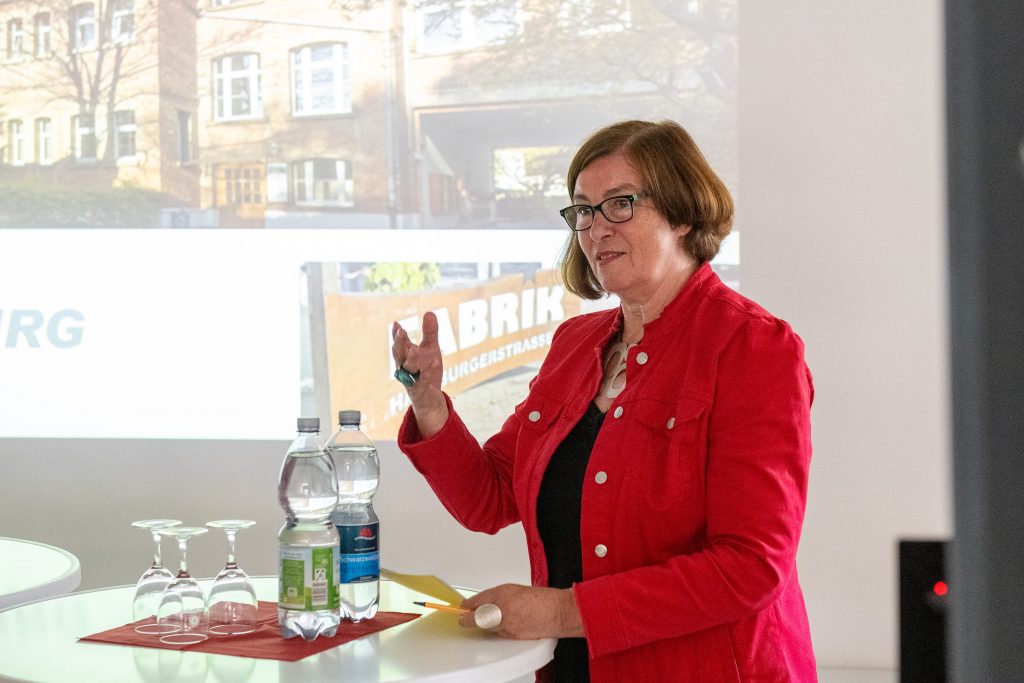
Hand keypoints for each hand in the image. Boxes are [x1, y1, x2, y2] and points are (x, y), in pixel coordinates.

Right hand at [392, 312, 447, 437]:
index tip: (397, 324)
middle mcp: (405, 368)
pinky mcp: (422, 391)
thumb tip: (429, 312)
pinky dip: (429, 374)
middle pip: (399, 355)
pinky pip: (425, 382)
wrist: (428, 398)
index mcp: (405, 357)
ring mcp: (412, 380)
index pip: (399, 344)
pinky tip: (435, 363)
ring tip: (415, 349)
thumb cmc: (426, 370)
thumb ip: (430, 333)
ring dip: (413, 359)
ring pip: (410, 369)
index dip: (397, 335)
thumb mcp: (430, 349)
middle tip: (402, 332)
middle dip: (399, 343)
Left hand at [458, 584, 583, 639]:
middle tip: (463, 618)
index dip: (470, 603)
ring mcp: (507, 623)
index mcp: (504, 593)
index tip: (463, 605)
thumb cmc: (545, 599)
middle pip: (478, 616)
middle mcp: (503, 608)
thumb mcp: (519, 590)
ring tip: (486, 621)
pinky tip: (502, 626)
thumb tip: (490, 603)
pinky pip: (500, 634)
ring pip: (488, 626)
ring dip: (485, 624)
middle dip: (468, 618)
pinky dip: (499, 631)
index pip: (480, 599)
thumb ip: (503, 596)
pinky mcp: (513, 635)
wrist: (559, 611)